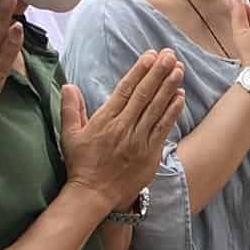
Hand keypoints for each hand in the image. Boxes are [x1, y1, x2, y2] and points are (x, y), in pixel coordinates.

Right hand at [65, 49, 187, 202]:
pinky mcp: (150, 154)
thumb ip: (71, 109)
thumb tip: (69, 86)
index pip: (125, 90)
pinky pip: (163, 128)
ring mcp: (139, 141)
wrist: (94, 195)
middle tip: (170, 55)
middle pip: (145, 95)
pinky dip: (172, 111)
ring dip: (169, 87)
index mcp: (105, 120)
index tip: (150, 55)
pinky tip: (179, 96)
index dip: (139, 71)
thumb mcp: (70, 135)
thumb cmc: (81, 165)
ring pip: (157, 108)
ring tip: (179, 69)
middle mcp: (124, 128)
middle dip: (158, 72)